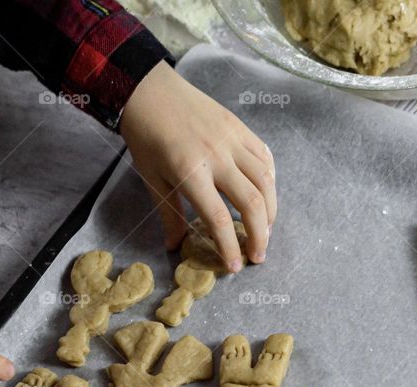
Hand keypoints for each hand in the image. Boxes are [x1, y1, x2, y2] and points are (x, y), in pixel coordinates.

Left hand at [120, 61, 275, 271]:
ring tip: (266, 230)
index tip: (234, 266)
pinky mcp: (241, 129)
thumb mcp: (152, 178)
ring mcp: (233, 141)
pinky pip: (265, 158)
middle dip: (260, 235)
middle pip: (252, 203)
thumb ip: (170, 213)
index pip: (219, 218)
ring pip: (266, 182)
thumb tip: (175, 246)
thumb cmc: (145, 136)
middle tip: (259, 255)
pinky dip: (270, 181)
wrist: (150, 90)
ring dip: (271, 212)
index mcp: (190, 172)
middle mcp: (218, 157)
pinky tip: (266, 196)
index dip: (230, 247)